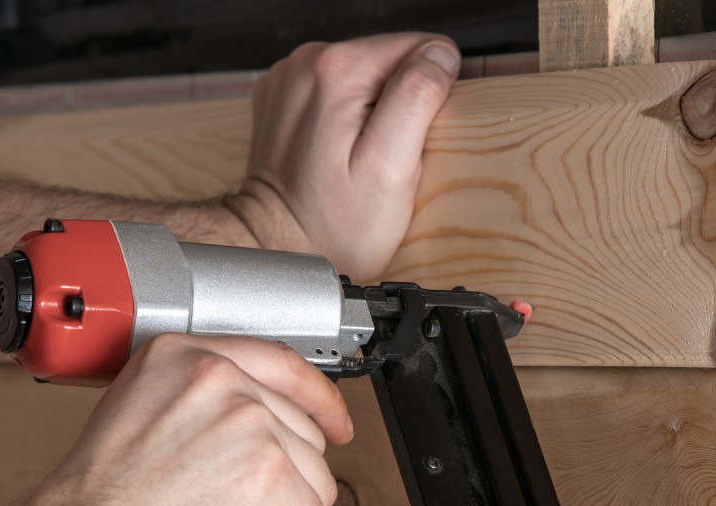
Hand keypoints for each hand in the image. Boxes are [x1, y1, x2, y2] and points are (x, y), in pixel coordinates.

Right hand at [18, 334, 352, 505]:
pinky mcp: (270, 479)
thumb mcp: (136, 414)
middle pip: (301, 427)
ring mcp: (249, 426)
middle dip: (294, 473)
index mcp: (182, 356)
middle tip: (262, 502)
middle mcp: (219, 380)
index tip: (331, 418)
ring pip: (316, 476)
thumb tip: (241, 421)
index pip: (279, 363)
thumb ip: (192, 401)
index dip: (316, 397)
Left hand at [231, 33, 460, 282]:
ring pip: (366, 73)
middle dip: (400, 105)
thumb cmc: (333, 225)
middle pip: (390, 58)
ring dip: (375, 111)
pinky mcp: (284, 97)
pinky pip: (338, 89)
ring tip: (360, 156)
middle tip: (384, 154)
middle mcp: (306, 64)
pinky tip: (339, 150)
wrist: (276, 247)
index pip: (421, 47)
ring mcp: (290, 79)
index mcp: (337, 71)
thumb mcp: (392, 168)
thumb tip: (439, 55)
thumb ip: (418, 98)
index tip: (409, 137)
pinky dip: (348, 116)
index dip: (430, 94)